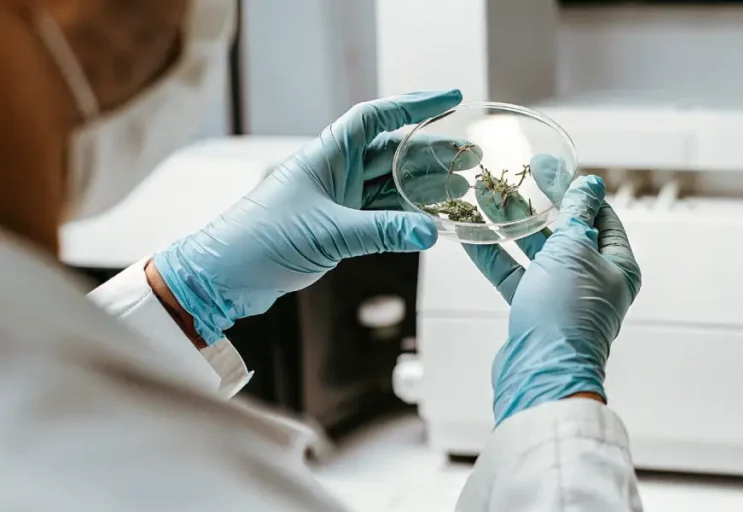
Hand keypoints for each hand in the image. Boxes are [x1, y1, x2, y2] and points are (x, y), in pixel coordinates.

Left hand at [153, 90, 478, 344]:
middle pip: (394, 152)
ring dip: (425, 185)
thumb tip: (431, 232)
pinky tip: (433, 219)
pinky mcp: (337, 226)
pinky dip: (408, 215)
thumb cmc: (262, 241)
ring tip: (463, 187)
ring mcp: (337, 199)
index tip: (451, 100)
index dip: (415, 105)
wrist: (225, 276)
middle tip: (472, 158)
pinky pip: (383, 214)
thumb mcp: (329, 234)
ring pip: (392, 185)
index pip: (378, 117)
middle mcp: (335, 171)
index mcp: (327, 155)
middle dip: (434, 153)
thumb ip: (383, 232)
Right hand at [464, 173, 641, 424]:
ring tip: (487, 198)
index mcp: (618, 266)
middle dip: (539, 205)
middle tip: (515, 178)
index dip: (578, 190)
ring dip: (513, 226)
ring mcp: (563, 297)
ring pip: (537, 253)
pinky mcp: (535, 311)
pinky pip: (515, 275)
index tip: (552, 168)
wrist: (542, 372)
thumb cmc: (566, 311)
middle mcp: (594, 281)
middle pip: (567, 232)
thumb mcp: (574, 249)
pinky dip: (496, 256)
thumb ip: (577, 213)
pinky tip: (472, 235)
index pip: (603, 217)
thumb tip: (590, 185)